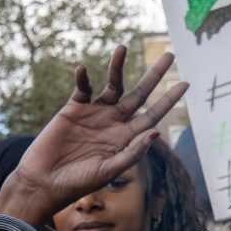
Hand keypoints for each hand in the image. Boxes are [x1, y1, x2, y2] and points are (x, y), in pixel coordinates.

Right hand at [0, 46, 188, 226]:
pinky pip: (82, 88)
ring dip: (117, 67)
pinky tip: (83, 71)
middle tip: (170, 55)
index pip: (153, 116)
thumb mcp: (109, 169)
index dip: (168, 100)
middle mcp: (113, 122)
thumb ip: (132, 151)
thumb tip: (156, 132)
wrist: (45, 182)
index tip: (185, 83)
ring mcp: (94, 114)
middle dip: (154, 76)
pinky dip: (83, 79)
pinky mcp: (73, 109)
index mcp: (125, 138)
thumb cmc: (78, 182)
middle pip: (139, 94)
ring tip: (122, 48)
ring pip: (112, 85)